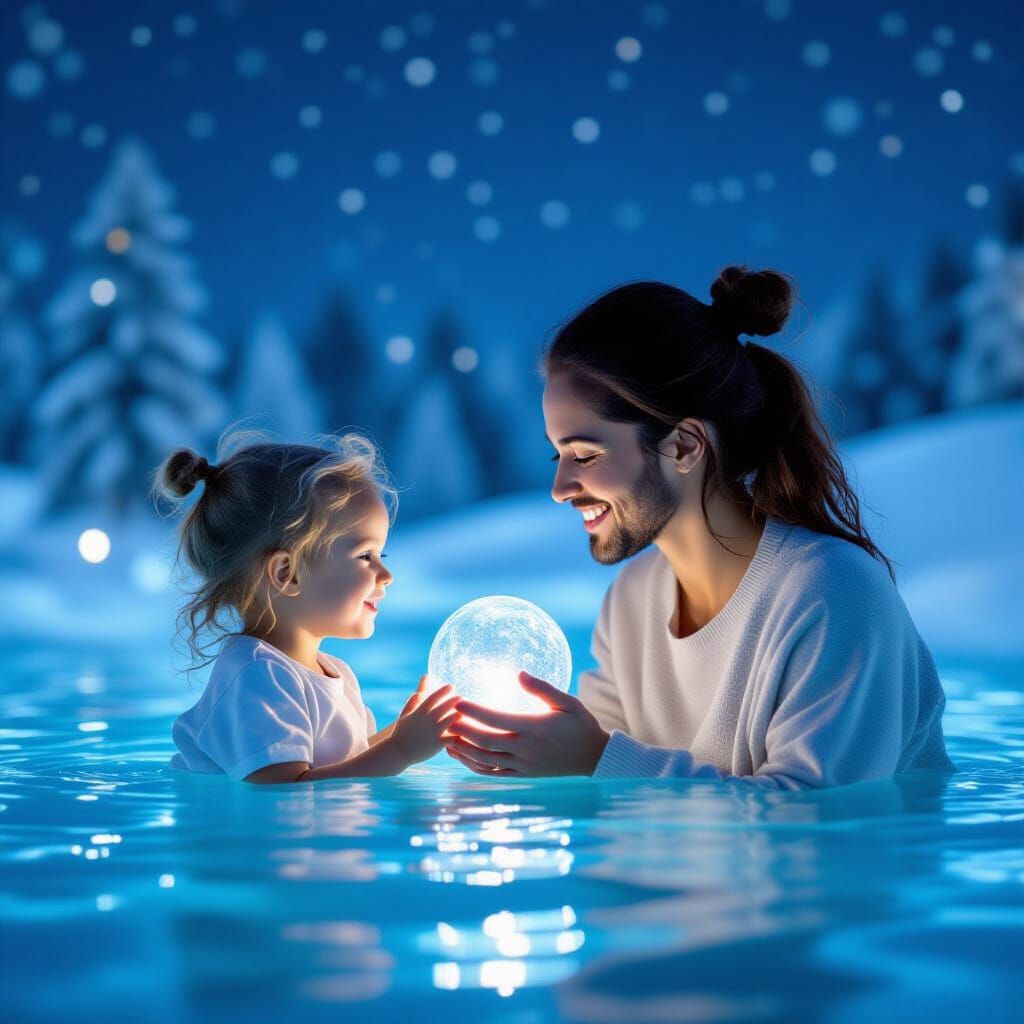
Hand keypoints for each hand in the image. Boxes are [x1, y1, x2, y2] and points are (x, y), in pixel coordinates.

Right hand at [389, 683, 459, 765]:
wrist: (398, 753)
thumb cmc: (401, 733)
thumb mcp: (405, 715)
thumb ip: (412, 701)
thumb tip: (419, 690)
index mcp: (419, 712)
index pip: (433, 697)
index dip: (443, 691)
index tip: (451, 686)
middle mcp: (427, 720)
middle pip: (444, 707)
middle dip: (454, 701)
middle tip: (462, 697)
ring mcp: (433, 732)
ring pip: (450, 720)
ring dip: (458, 716)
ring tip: (463, 713)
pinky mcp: (437, 744)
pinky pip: (452, 738)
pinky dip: (458, 734)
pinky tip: (463, 732)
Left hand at [445, 671, 609, 776]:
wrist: (594, 756)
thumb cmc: (581, 724)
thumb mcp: (567, 702)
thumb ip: (542, 688)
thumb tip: (519, 673)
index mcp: (534, 728)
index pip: (496, 719)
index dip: (474, 712)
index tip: (458, 702)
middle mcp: (525, 749)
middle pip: (485, 742)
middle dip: (462, 730)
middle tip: (444, 718)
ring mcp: (523, 764)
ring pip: (486, 760)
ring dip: (464, 751)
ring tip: (446, 739)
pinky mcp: (523, 774)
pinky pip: (494, 773)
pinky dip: (475, 766)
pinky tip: (462, 757)